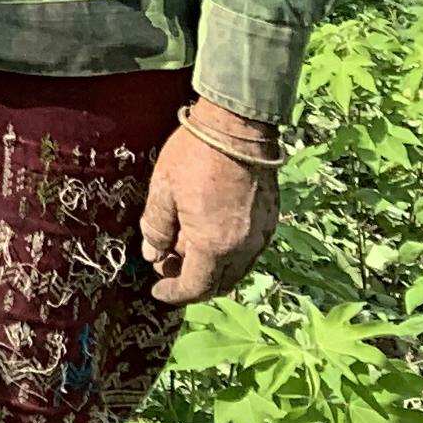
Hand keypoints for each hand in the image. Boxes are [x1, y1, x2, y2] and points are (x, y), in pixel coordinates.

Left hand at [141, 108, 280, 303]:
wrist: (239, 128)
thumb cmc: (195, 156)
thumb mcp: (163, 190)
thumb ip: (157, 228)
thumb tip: (152, 254)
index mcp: (214, 245)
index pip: (195, 287)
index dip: (174, 293)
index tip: (157, 291)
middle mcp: (243, 248)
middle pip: (220, 283)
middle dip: (192, 283)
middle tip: (167, 268)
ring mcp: (261, 235)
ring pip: (236, 268)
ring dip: (211, 269)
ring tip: (184, 249)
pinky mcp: (270, 220)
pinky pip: (248, 250)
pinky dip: (227, 253)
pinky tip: (207, 233)